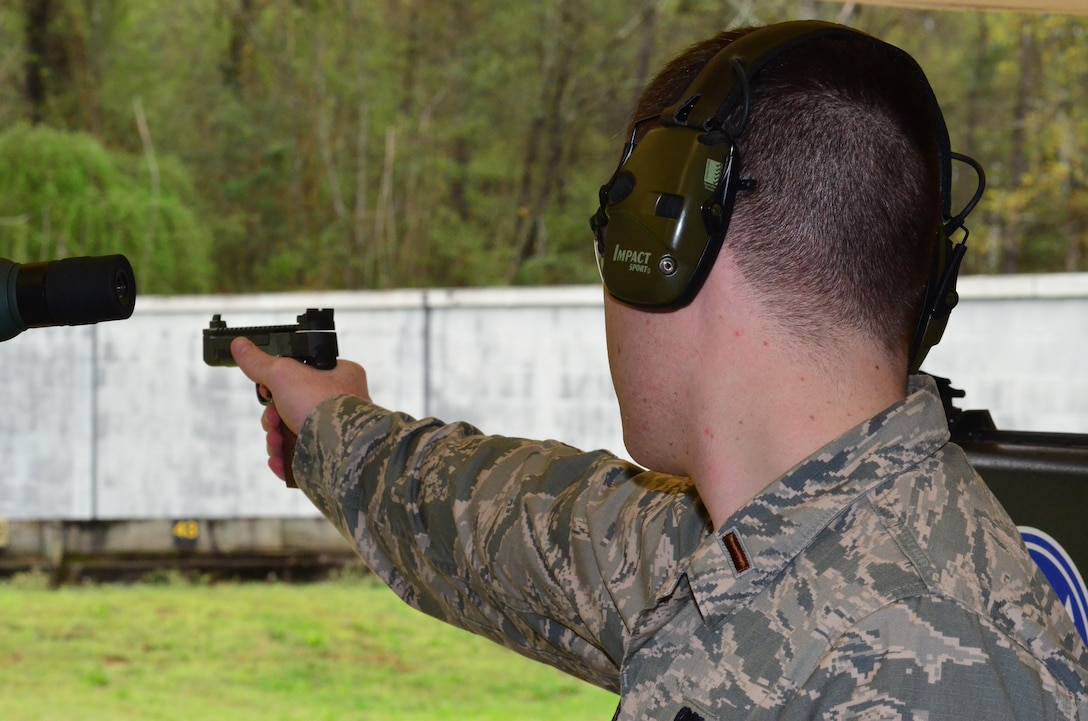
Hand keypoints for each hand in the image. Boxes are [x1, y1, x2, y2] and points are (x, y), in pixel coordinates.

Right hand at [231, 337, 370, 479]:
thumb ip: (260, 362)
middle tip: (273, 420)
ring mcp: (335, 431)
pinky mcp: (328, 456)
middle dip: (273, 418)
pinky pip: (300, 456)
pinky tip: (278, 459)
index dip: (279, 384)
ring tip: (275, 442)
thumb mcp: (284, 374)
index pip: (302, 375)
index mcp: (340, 376)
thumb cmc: (322, 405)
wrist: (340, 448)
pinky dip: (284, 458)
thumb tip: (240, 345)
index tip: (268, 391)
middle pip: (293, 407)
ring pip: (293, 433)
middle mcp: (341, 403)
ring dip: (275, 439)